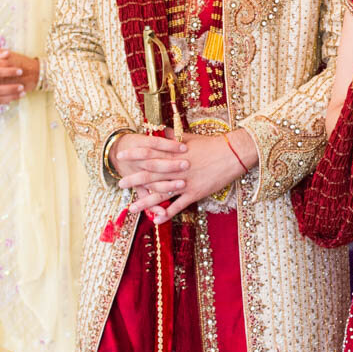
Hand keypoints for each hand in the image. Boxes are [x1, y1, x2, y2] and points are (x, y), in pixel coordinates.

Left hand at [118, 131, 246, 222]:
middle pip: (151, 174)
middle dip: (134, 180)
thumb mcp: (191, 138)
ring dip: (145, 202)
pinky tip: (156, 220)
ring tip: (131, 208)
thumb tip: (162, 131)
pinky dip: (167, 213)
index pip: (150, 153)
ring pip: (161, 193)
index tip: (121, 155)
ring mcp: (185, 182)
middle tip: (119, 184)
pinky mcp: (195, 193)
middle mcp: (177, 168)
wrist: (233, 154)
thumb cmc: (212, 144)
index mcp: (175, 154)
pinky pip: (179, 206)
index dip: (135, 155)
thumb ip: (174, 137)